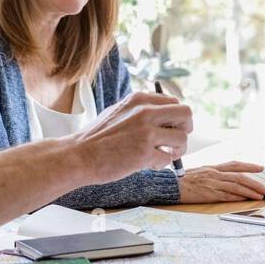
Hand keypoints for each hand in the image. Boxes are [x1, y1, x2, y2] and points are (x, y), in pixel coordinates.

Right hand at [70, 92, 192, 183]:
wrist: (79, 155)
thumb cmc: (98, 137)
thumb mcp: (120, 112)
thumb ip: (142, 111)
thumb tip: (169, 118)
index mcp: (139, 99)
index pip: (175, 102)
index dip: (176, 117)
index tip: (170, 128)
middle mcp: (145, 112)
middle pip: (186, 114)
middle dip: (185, 129)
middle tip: (175, 141)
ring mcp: (146, 132)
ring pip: (182, 138)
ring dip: (176, 150)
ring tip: (160, 155)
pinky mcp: (144, 153)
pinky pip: (168, 158)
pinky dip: (161, 164)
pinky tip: (147, 164)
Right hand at [176, 161, 264, 203]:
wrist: (171, 186)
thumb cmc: (183, 181)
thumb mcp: (200, 172)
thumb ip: (214, 175)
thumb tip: (227, 179)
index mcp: (213, 168)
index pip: (234, 165)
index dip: (249, 166)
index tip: (260, 168)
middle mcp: (214, 174)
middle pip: (239, 176)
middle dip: (255, 182)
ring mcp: (212, 184)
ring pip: (236, 186)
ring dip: (250, 191)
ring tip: (260, 195)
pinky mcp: (209, 194)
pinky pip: (227, 195)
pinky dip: (238, 197)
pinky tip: (246, 199)